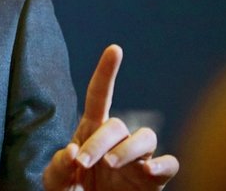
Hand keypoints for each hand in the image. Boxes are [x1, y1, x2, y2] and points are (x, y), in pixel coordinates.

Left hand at [43, 45, 178, 190]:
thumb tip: (72, 152)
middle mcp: (118, 141)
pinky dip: (163, 165)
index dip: (106, 72)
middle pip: (117, 125)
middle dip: (99, 141)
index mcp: (92, 132)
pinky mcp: (154, 180)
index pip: (99, 96)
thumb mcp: (55, 182)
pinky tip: (149, 171)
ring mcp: (138, 160)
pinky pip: (170, 164)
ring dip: (128, 149)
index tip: (114, 49)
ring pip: (146, 138)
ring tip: (111, 163)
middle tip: (84, 162)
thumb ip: (58, 167)